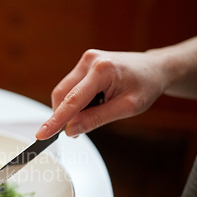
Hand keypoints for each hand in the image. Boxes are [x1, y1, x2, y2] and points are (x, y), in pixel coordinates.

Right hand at [36, 50, 168, 139]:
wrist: (155, 68)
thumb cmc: (146, 85)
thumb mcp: (127, 108)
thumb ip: (97, 119)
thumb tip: (71, 130)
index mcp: (103, 70)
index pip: (73, 101)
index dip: (56, 120)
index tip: (41, 134)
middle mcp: (89, 61)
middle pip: (62, 95)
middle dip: (64, 116)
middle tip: (76, 132)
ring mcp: (85, 61)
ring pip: (63, 92)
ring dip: (71, 110)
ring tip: (94, 113)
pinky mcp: (83, 65)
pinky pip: (70, 88)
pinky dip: (75, 102)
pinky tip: (91, 105)